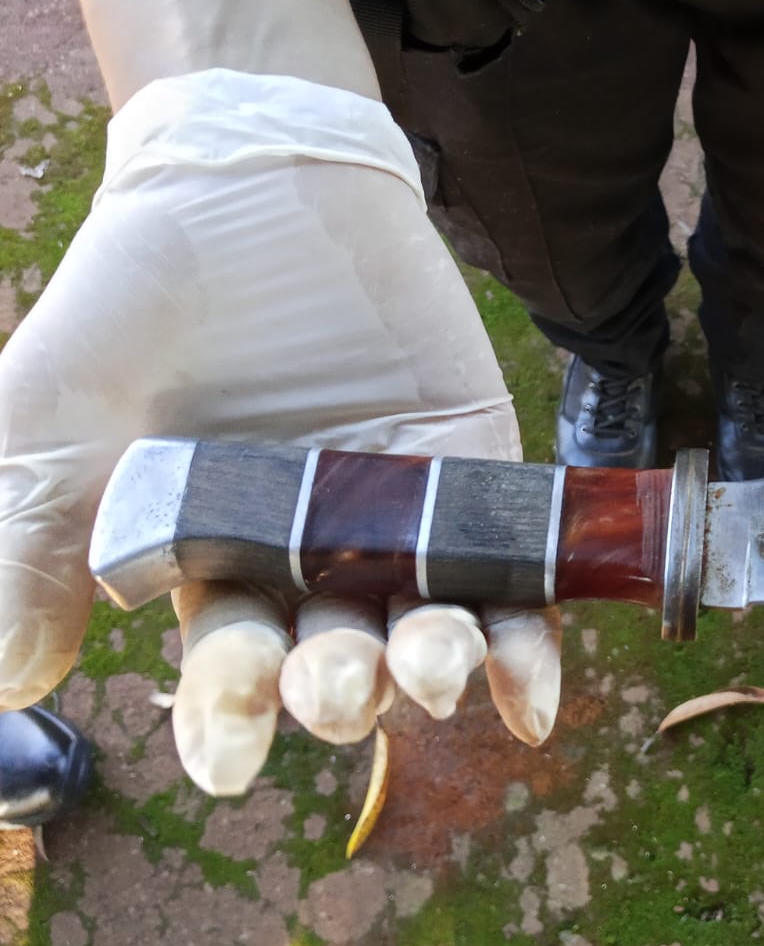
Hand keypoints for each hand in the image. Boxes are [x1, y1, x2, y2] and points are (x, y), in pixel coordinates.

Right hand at [0, 70, 561, 793]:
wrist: (248, 183)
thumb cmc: (135, 304)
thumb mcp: (55, 422)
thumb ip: (31, 545)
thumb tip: (19, 684)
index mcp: (218, 567)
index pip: (233, 671)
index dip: (232, 718)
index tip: (232, 761)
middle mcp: (315, 560)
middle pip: (338, 656)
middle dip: (338, 685)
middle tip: (335, 688)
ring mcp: (402, 521)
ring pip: (428, 626)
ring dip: (433, 665)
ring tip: (428, 673)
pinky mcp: (477, 472)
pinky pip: (512, 573)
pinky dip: (526, 639)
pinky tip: (530, 695)